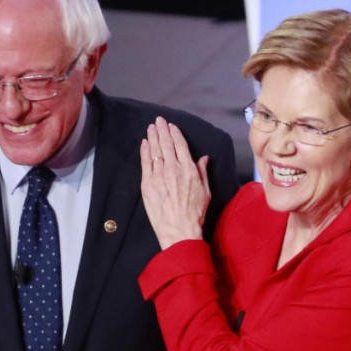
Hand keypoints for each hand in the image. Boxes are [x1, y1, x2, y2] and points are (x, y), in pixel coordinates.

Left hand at [140, 117, 210, 248]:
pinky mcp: (148, 184)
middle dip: (162, 130)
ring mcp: (159, 176)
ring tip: (151, 128)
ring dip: (153, 137)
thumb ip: (203, 172)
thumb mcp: (206, 191)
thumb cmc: (194, 213)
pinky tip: (144, 143)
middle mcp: (174, 169)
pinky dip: (145, 151)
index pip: (180, 145)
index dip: (175, 133)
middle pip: (166, 144)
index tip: (171, 126)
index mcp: (189, 169)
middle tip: (158, 120)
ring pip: (155, 151)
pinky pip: (145, 163)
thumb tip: (204, 158)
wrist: (179, 230)